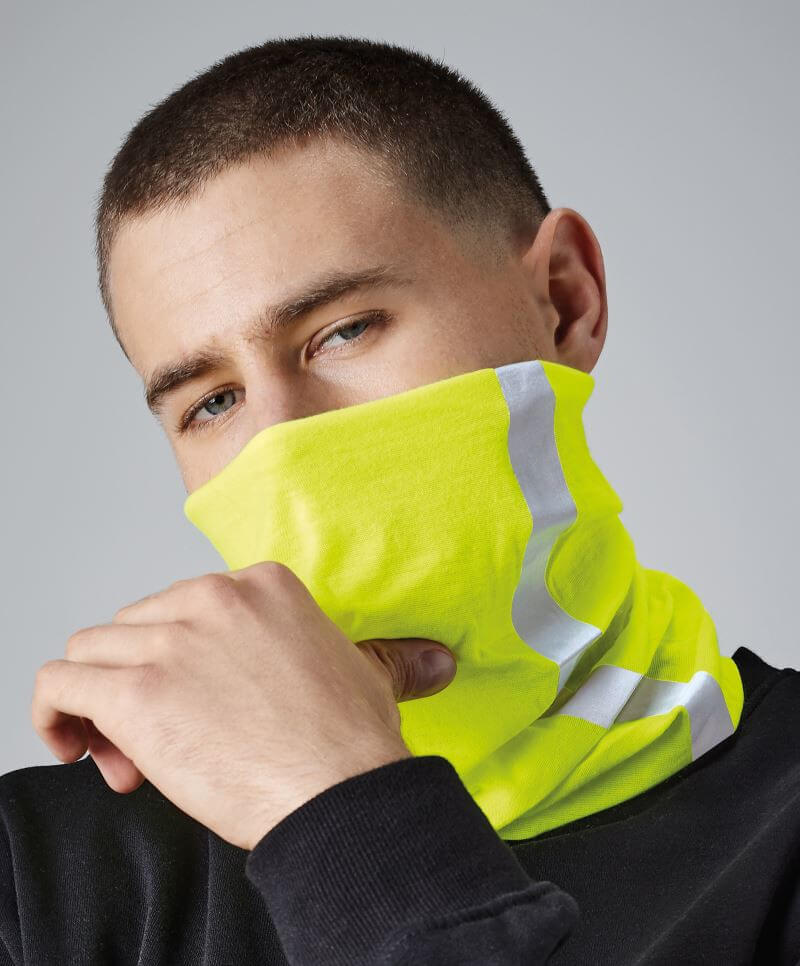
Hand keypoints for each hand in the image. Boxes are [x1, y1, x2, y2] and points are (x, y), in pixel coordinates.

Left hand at [30, 561, 457, 849]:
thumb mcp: (368, 677)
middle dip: (139, 681)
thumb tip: (439, 661)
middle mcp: (209, 599)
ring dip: (102, 705)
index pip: (181, 607)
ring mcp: (171, 642)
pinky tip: (80, 748)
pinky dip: (56, 715)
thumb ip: (391, 656)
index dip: (179, 658)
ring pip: (93, 653)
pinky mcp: (137, 692)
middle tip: (163, 739)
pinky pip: (60, 684)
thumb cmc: (351, 742)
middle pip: (133, 627)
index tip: (196, 702)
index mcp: (259, 586)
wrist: (342, 790)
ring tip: (133, 758)